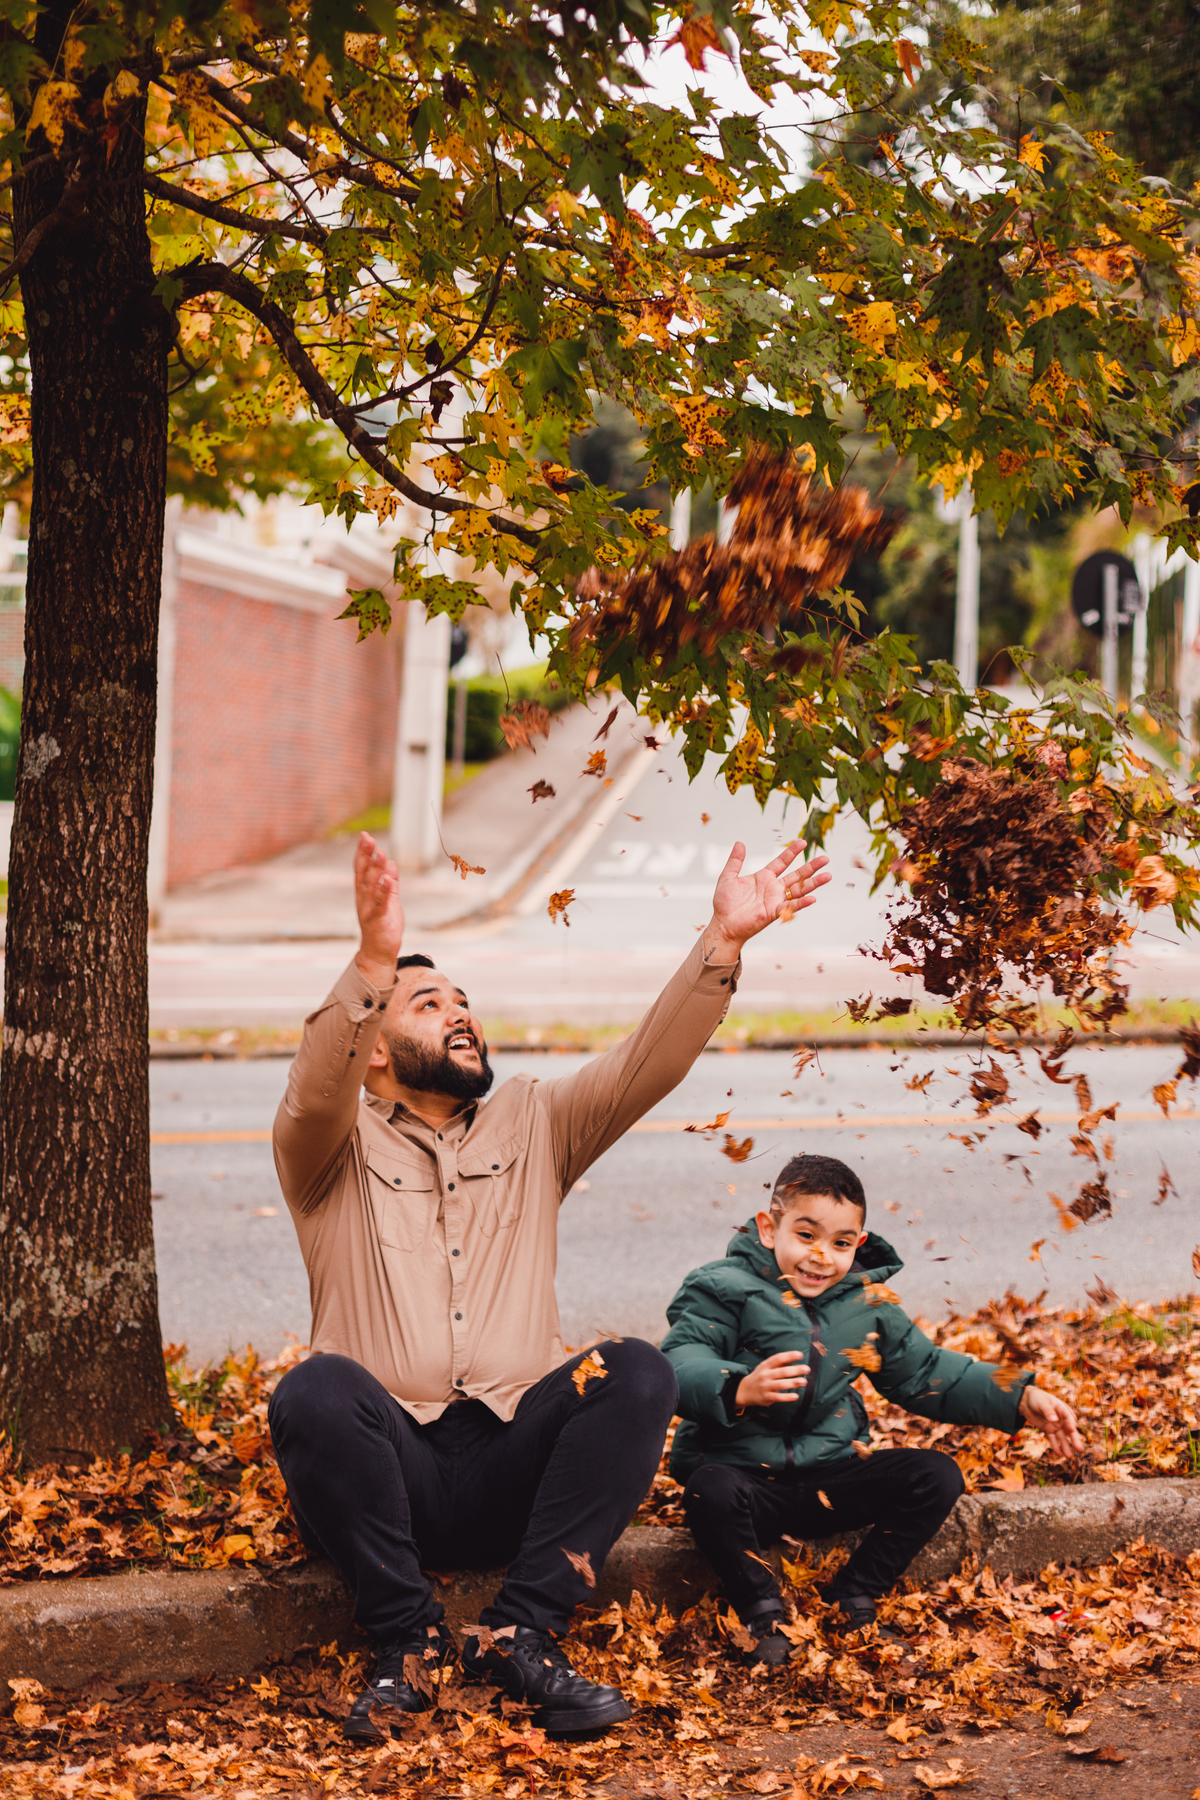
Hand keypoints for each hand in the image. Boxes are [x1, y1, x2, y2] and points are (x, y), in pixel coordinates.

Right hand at [354, 831, 403, 985]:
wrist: (379, 952)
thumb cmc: (383, 925)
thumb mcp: (389, 900)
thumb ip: (390, 882)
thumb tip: (391, 863)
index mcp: (365, 893)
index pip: (361, 869)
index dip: (363, 853)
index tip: (365, 836)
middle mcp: (363, 899)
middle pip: (363, 874)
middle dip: (365, 856)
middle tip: (368, 839)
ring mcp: (368, 909)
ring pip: (370, 886)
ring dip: (375, 870)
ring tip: (380, 854)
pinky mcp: (377, 920)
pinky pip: (380, 904)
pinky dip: (383, 891)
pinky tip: (387, 880)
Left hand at [703, 841, 830, 962]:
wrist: (723, 924)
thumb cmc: (725, 903)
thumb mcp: (728, 877)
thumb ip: (735, 861)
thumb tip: (740, 843)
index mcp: (764, 877)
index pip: (782, 862)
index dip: (792, 852)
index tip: (803, 842)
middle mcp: (773, 888)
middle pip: (797, 875)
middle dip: (811, 867)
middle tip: (825, 858)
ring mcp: (776, 900)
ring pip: (799, 889)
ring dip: (814, 883)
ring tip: (828, 876)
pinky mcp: (775, 912)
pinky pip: (791, 906)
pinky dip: (802, 903)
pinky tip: (813, 898)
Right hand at [735, 1352, 809, 1408]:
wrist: (745, 1390)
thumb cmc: (760, 1376)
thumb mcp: (766, 1367)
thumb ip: (779, 1363)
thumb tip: (795, 1357)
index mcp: (766, 1365)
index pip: (778, 1359)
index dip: (789, 1356)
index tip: (800, 1355)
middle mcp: (765, 1375)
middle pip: (782, 1371)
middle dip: (795, 1370)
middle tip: (807, 1369)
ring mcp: (766, 1386)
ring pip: (781, 1384)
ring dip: (793, 1383)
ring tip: (804, 1381)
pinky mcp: (767, 1397)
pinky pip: (778, 1397)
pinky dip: (787, 1397)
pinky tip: (796, 1396)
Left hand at [1018, 1385, 1084, 1457]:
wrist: (1025, 1401)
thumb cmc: (1036, 1398)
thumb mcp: (1042, 1402)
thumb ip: (1048, 1411)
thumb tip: (1054, 1420)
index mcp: (1062, 1409)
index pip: (1068, 1418)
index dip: (1070, 1424)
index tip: (1072, 1430)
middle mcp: (1061, 1419)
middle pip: (1069, 1430)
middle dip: (1074, 1440)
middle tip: (1079, 1449)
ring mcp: (1055, 1425)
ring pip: (1062, 1437)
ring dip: (1065, 1446)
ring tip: (1069, 1457)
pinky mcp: (1048, 1430)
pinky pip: (1052, 1439)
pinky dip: (1055, 1446)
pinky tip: (1058, 1454)